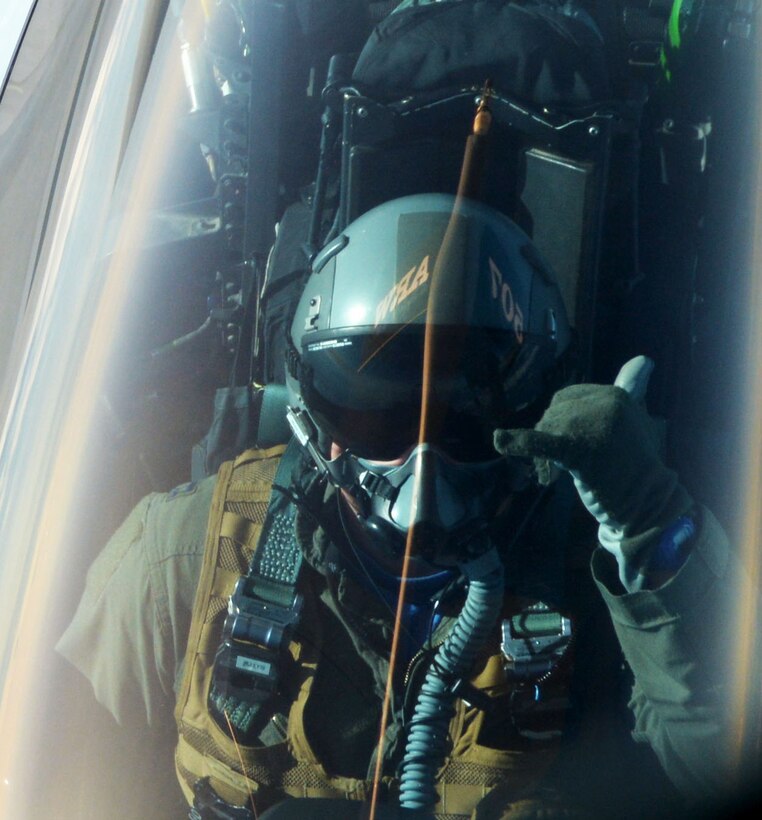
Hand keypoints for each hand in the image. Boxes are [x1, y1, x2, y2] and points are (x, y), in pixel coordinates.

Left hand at [494, 357, 692, 589]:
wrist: (647, 505)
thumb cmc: (633, 463)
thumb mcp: (635, 419)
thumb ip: (634, 387)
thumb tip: (644, 359)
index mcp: (616, 395)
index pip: (565, 399)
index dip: (560, 420)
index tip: (571, 443)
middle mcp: (607, 404)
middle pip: (552, 414)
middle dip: (549, 437)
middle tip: (555, 469)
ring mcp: (594, 426)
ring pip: (546, 429)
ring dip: (542, 456)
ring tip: (553, 476)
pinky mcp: (580, 451)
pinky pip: (542, 442)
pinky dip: (519, 442)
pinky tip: (501, 440)